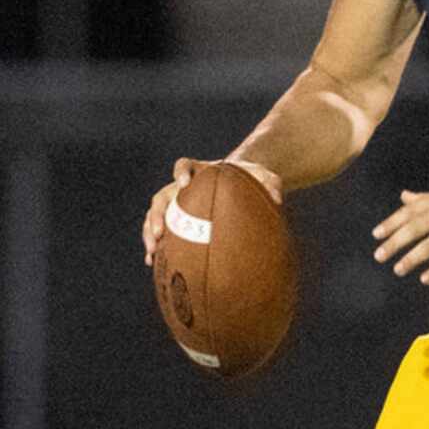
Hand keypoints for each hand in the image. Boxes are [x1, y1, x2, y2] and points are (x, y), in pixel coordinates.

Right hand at [141, 157, 282, 264]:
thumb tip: (278, 199)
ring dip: (150, 232)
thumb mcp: (263, 177)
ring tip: (153, 251)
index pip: (184, 166)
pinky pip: (161, 232)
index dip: (181, 173)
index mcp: (199, 171)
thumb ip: (271, 183)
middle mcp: (181, 186)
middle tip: (159, 231)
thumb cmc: (250, 179)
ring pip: (155, 215)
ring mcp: (176, 203)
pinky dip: (156, 246)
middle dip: (157, 214)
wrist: (241, 185)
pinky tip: (153, 263)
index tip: (183, 184)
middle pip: (161, 196)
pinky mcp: (175, 220)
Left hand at [373, 184, 428, 283]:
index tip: (376, 234)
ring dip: (411, 258)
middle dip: (395, 242)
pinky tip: (425, 279)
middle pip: (416, 227)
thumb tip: (403, 197)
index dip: (392, 222)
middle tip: (379, 256)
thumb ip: (428, 198)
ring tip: (398, 269)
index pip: (412, 209)